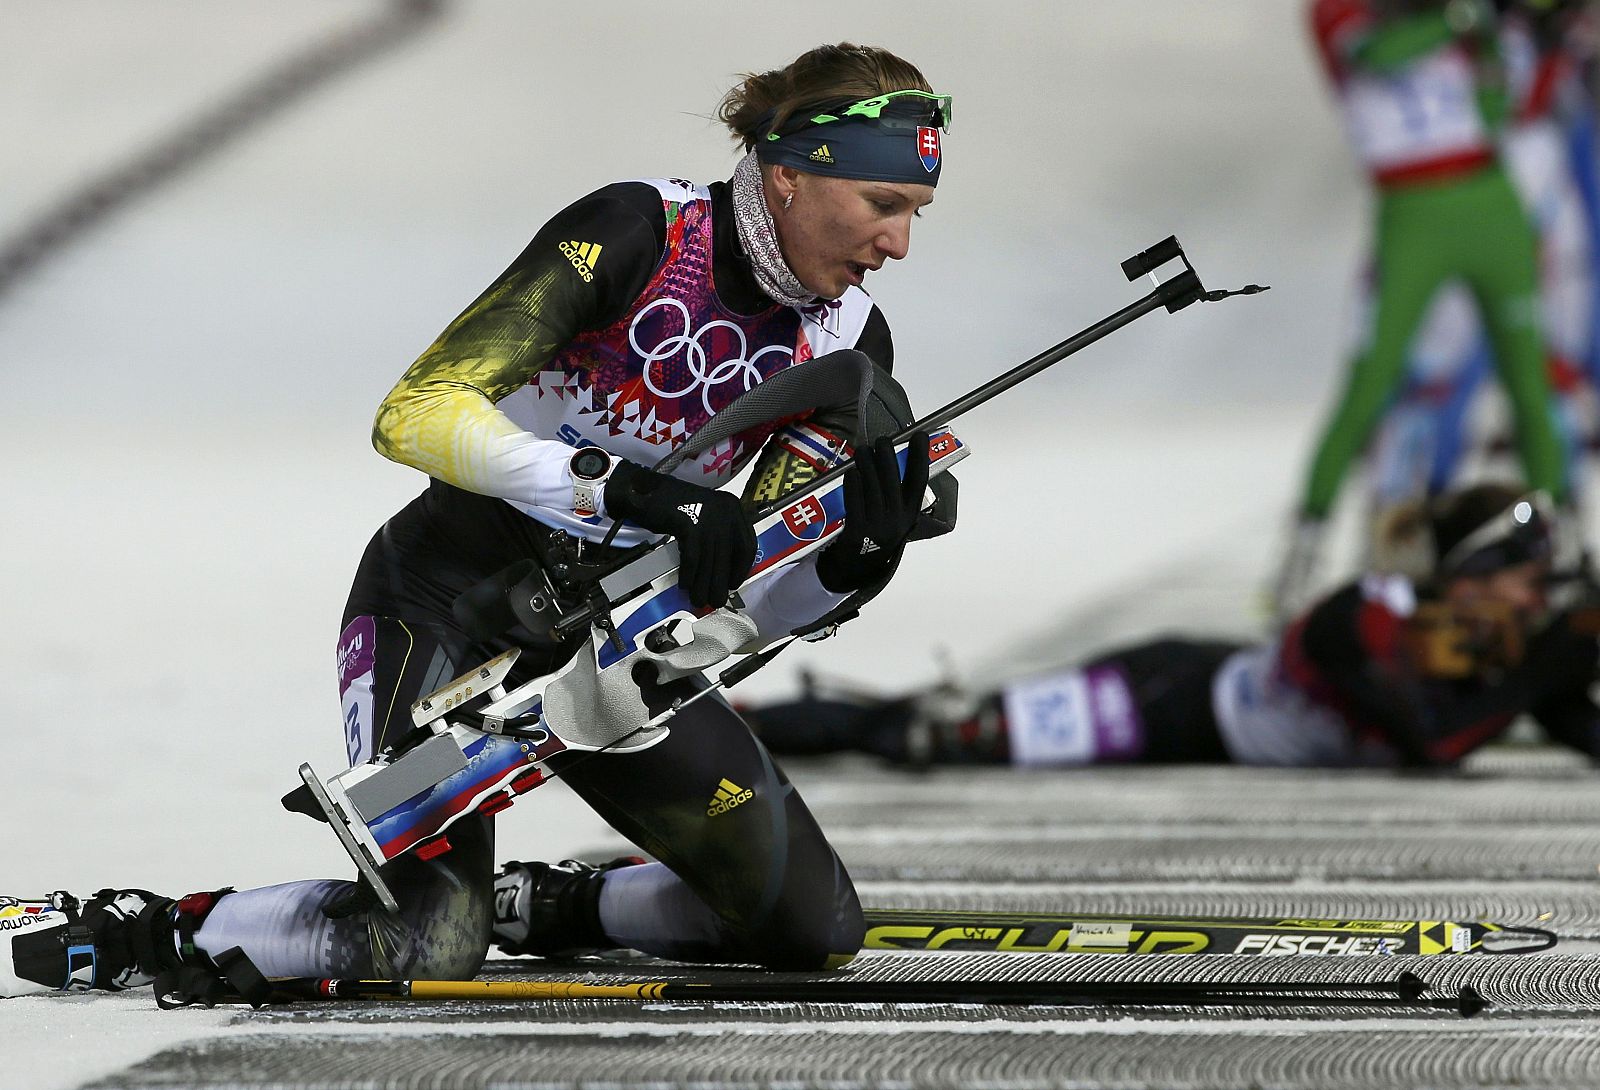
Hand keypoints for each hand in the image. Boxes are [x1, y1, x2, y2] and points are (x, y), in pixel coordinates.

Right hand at [605, 461, 756, 609]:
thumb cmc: (673, 508)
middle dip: (721, 583)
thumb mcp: (704, 519)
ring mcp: (707, 514)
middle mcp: (724, 510)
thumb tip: (721, 576)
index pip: (747, 545)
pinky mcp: (688, 521)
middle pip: (728, 556)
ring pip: (710, 559)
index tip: (733, 584)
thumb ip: (715, 542)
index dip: (741, 569)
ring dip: (703, 584)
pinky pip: (692, 556)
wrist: (643, 492)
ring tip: (698, 599)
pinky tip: (685, 584)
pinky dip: (689, 573)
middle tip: (715, 601)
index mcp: (732, 508)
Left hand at [815, 433, 929, 593]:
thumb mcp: (897, 518)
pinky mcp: (856, 532)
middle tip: (882, 440)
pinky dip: (853, 483)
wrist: (858, 567)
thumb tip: (894, 457)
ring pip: (872, 486)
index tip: (919, 436)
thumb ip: (898, 494)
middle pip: (892, 479)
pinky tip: (851, 471)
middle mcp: (896, 519)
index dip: (919, 457)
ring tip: (863, 449)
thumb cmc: (878, 535)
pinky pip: (854, 501)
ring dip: (867, 463)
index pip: (919, 481)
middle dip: (887, 455)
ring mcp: (876, 526)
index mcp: (909, 514)